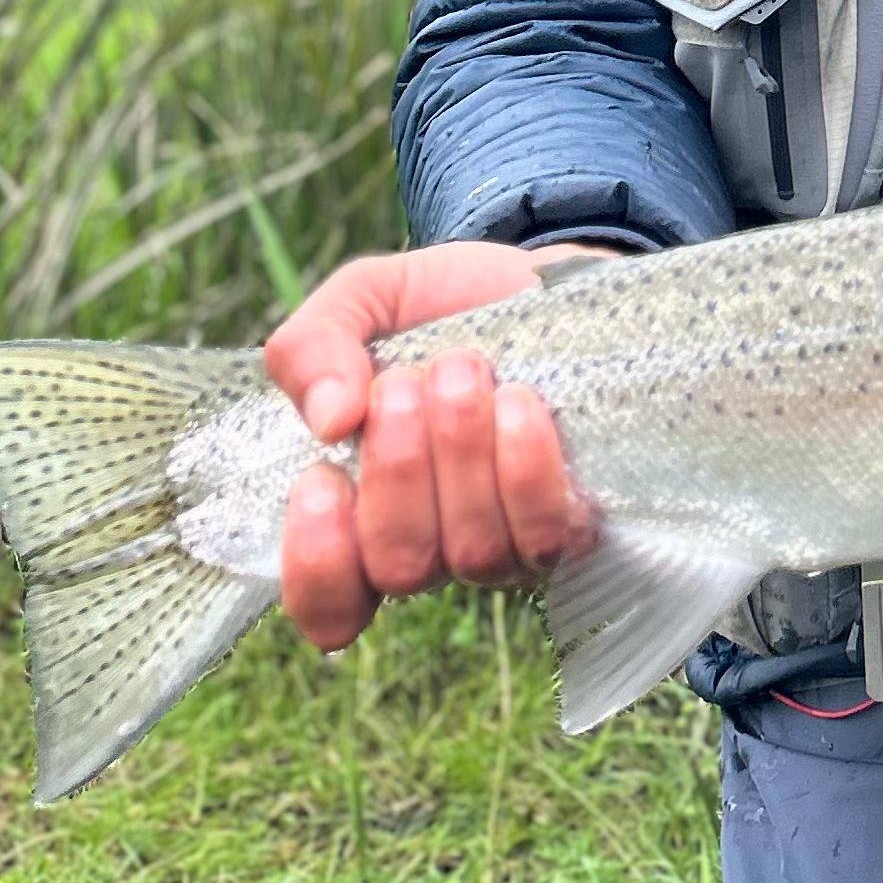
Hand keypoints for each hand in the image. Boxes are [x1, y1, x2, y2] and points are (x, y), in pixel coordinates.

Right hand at [261, 238, 611, 651]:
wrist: (539, 278)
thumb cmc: (439, 306)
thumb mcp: (361, 302)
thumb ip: (311, 348)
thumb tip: (328, 420)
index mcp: (362, 512)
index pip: (327, 605)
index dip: (316, 562)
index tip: (320, 477)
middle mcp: (432, 545)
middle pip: (399, 567)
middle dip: (397, 471)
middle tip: (403, 386)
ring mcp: (506, 542)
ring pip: (473, 551)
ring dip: (460, 454)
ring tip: (463, 371)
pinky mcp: (572, 519)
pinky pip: (546, 532)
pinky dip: (524, 467)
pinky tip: (517, 402)